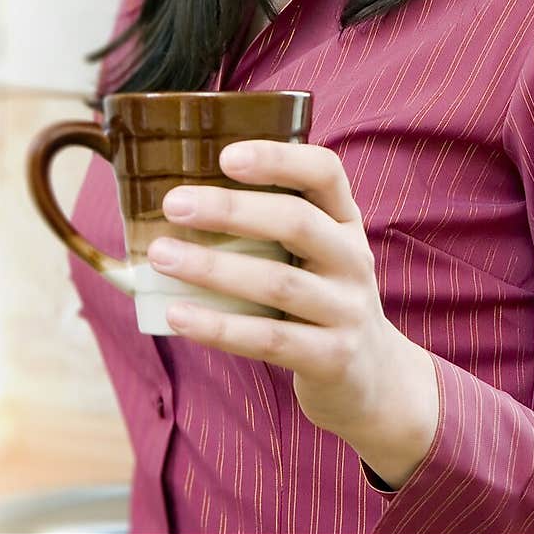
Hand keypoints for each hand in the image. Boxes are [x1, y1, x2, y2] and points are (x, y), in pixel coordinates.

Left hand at [146, 139, 438, 487]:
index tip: (225, 156)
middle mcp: (352, 258)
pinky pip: (269, 339)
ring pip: (278, 282)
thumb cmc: (321, 300)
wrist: (373, 378)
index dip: (278, 158)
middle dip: (231, 210)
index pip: (324, 172)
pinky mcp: (332, 357)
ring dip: (213, 268)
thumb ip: (273, 226)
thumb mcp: (317, 254)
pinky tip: (177, 314)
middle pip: (296, 222)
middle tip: (174, 204)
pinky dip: (219, 327)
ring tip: (160, 256)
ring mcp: (347, 309)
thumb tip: (183, 198)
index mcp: (345, 221)